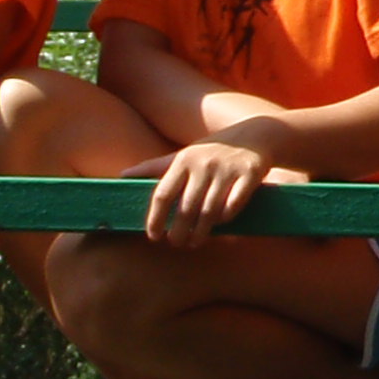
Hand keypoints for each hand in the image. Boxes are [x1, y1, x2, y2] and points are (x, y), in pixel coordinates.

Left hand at [124, 139, 273, 245]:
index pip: (162, 195)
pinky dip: (226, 219)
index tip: (154, 236)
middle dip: (179, 232)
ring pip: (209, 211)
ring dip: (201, 232)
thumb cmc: (213, 150)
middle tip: (176, 243)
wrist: (256, 135)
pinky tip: (220, 226)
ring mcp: (227, 169)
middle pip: (185, 208)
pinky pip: (234, 205)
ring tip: (195, 242)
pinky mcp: (249, 174)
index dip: (155, 219)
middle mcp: (203, 164)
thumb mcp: (183, 155)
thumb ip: (154, 167)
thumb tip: (122, 175)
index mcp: (183, 160)